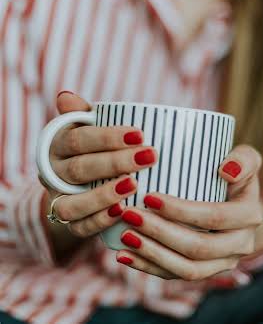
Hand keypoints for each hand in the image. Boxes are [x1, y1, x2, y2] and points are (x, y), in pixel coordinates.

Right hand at [43, 91, 157, 237]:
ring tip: (134, 185)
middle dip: (115, 163)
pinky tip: (122, 212)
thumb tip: (66, 96)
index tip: (140, 134)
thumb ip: (83, 114)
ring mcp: (59, 200)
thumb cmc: (93, 147)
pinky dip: (99, 221)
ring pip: (72, 204)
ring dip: (103, 195)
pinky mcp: (69, 223)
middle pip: (79, 169)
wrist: (80, 180)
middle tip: (149, 156)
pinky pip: (79, 227)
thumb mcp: (88, 127)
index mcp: (57, 145)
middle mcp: (53, 174)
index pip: (78, 139)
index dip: (107, 137)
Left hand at [115, 145, 262, 280]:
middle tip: (130, 215)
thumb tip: (226, 170)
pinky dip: (149, 267)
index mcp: (249, 216)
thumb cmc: (233, 174)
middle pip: (199, 248)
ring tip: (125, 237)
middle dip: (161, 233)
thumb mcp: (246, 159)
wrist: (235, 202)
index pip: (214, 217)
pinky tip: (125, 255)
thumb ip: (243, 159)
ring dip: (153, 254)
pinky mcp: (205, 271)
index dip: (181, 211)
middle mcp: (240, 245)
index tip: (149, 197)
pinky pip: (177, 276)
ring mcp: (222, 262)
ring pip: (188, 270)